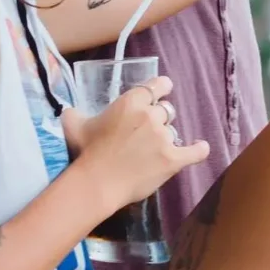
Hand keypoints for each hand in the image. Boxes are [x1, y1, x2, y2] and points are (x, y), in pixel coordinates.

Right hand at [67, 74, 208, 206]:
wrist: (96, 183)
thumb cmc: (85, 152)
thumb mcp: (75, 124)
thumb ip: (75, 112)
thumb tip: (68, 110)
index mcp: (131, 102)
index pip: (157, 86)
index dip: (161, 88)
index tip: (162, 92)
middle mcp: (151, 116)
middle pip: (165, 111)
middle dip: (158, 120)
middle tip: (145, 133)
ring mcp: (164, 138)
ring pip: (173, 131)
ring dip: (166, 138)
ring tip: (152, 151)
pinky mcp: (173, 159)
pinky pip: (195, 152)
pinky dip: (199, 150)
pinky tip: (201, 147)